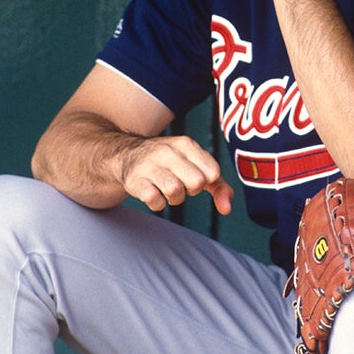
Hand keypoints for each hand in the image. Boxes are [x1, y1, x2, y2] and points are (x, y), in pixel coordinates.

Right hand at [119, 134, 233, 214]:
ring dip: (174, 198)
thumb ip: (218, 185)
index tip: (193, 176)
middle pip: (197, 183)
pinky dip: (157, 203)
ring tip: (166, 188)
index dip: (205, 181)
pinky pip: (155, 202)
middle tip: (179, 183)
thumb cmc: (169, 163)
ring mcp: (149, 165)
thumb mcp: (195, 165)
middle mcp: (168, 151)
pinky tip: (153, 192)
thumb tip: (227, 209)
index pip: (213, 172)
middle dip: (190, 190)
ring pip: (176, 192)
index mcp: (186, 144)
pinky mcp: (135, 180)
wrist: (127, 155)